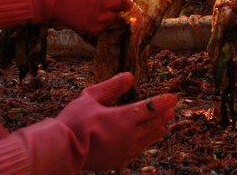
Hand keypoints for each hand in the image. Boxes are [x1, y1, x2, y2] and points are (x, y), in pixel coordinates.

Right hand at [32, 0, 147, 34]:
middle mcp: (104, 1)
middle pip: (123, 4)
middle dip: (123, 1)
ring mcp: (95, 15)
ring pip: (113, 16)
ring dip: (112, 12)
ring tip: (103, 6)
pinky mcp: (86, 26)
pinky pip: (101, 27)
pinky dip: (101, 23)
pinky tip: (94, 16)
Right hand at [57, 72, 176, 171]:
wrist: (63, 149)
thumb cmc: (75, 120)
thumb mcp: (91, 97)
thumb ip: (112, 87)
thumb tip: (130, 76)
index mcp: (123, 118)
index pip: (150, 108)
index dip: (163, 102)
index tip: (173, 97)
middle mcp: (129, 135)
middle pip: (152, 123)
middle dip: (163, 115)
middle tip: (172, 109)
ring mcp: (125, 150)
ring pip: (148, 139)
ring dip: (157, 129)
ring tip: (163, 124)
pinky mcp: (119, 161)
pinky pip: (138, 150)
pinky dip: (145, 142)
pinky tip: (145, 139)